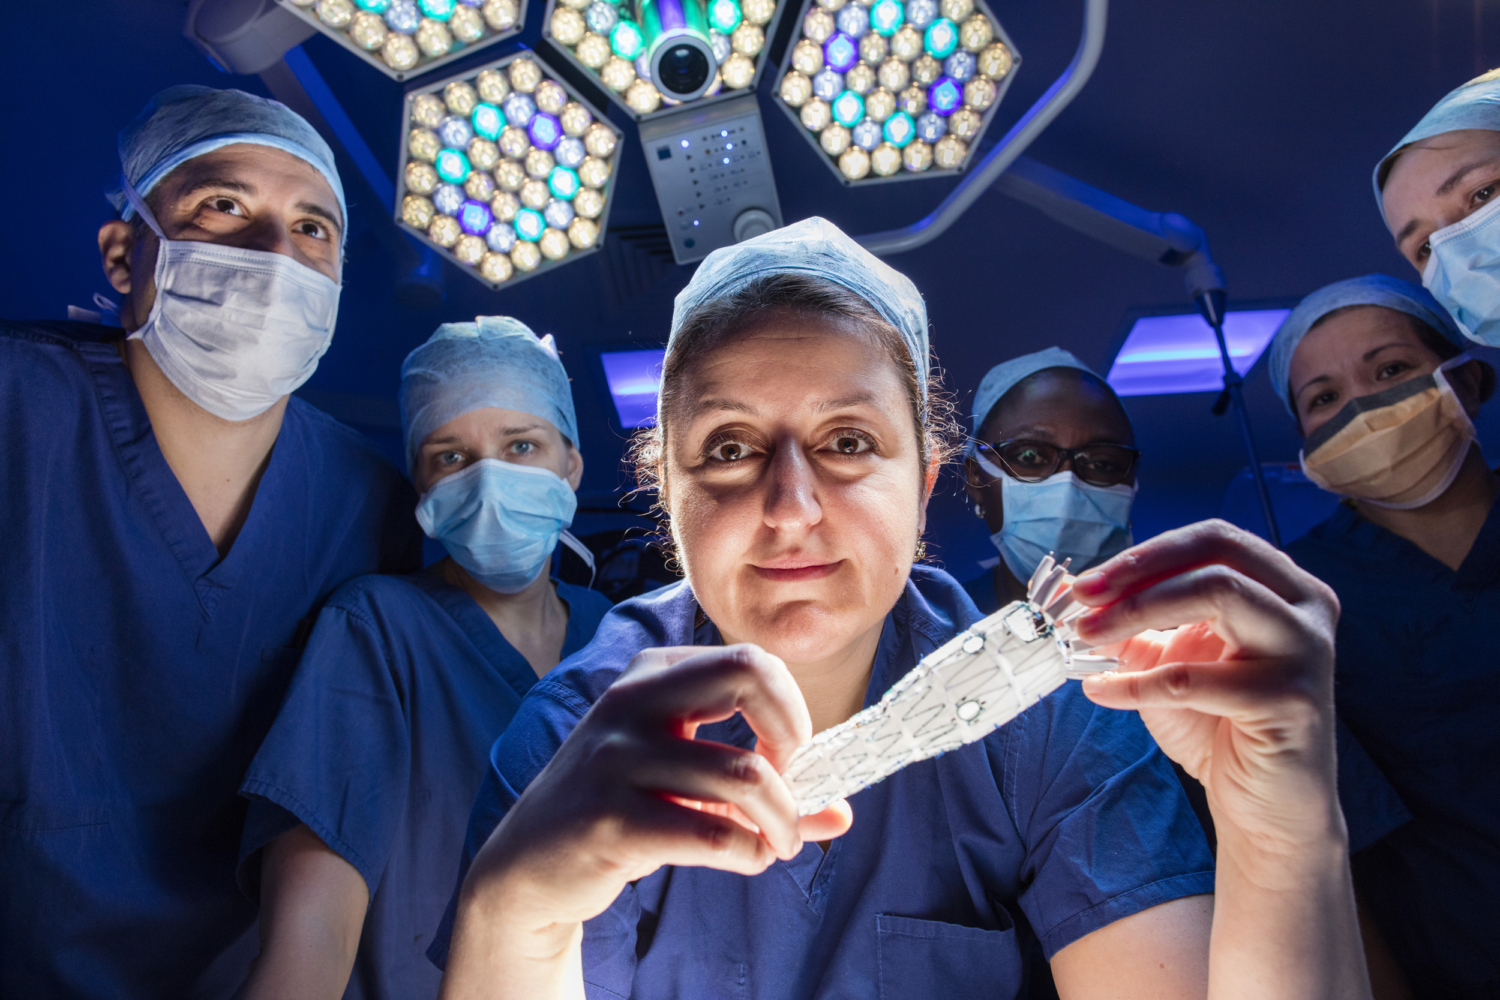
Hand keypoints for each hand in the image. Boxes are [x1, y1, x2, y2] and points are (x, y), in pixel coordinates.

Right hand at [461, 644, 852, 939]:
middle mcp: (630, 702)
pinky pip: (712, 833)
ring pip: (744, 774)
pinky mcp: (610, 820)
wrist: (530, 864)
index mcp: (651, 675)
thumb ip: (764, 791)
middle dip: (793, 736)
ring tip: (776, 844)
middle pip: (749, 676)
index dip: (790, 711)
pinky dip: (748, 852)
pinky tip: (745, 857)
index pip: (752, 660)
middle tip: (791, 786)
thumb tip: (841, 813)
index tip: (789, 757)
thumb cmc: (623, 812)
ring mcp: (616, 758)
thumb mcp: (686, 783)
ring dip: (781, 821)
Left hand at [1068, 520, 1344, 867]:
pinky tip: (1103, 691)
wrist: (1267, 811)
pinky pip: (1196, 678)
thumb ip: (1135, 627)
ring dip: (1137, 611)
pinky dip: (1138, 683)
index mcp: (1282, 587)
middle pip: (1217, 554)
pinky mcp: (1291, 700)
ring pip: (1219, 594)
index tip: (1088, 582)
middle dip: (1139, 570)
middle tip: (1083, 597)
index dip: (1145, 554)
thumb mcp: (1172, 663)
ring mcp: (1305, 651)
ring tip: (1087, 636)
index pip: (1212, 541)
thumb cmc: (1222, 728)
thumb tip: (1076, 595)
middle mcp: (1305, 608)